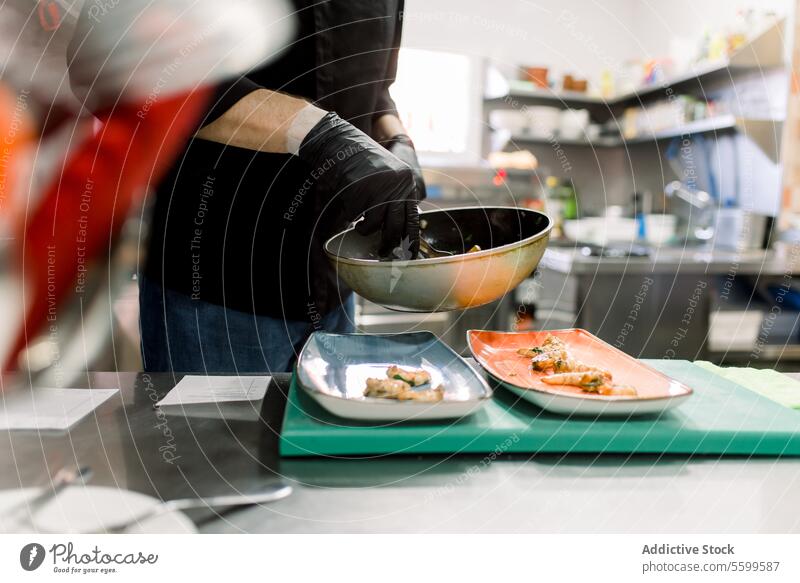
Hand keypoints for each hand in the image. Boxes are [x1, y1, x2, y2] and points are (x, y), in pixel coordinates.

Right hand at [299, 112, 418, 257]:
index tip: (409, 253)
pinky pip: (353, 216)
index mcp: (405, 182)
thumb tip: (398, 228)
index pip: (412, 217)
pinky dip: (349, 217)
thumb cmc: (363, 160)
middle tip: (382, 251)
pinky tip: (348, 210)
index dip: (411, 238)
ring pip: (373, 224)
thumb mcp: (388, 175)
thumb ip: (396, 196)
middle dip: (388, 243)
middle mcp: (395, 185)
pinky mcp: (358, 191)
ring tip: (359, 226)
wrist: (341, 142)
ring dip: (364, 230)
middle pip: (394, 227)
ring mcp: (377, 188)